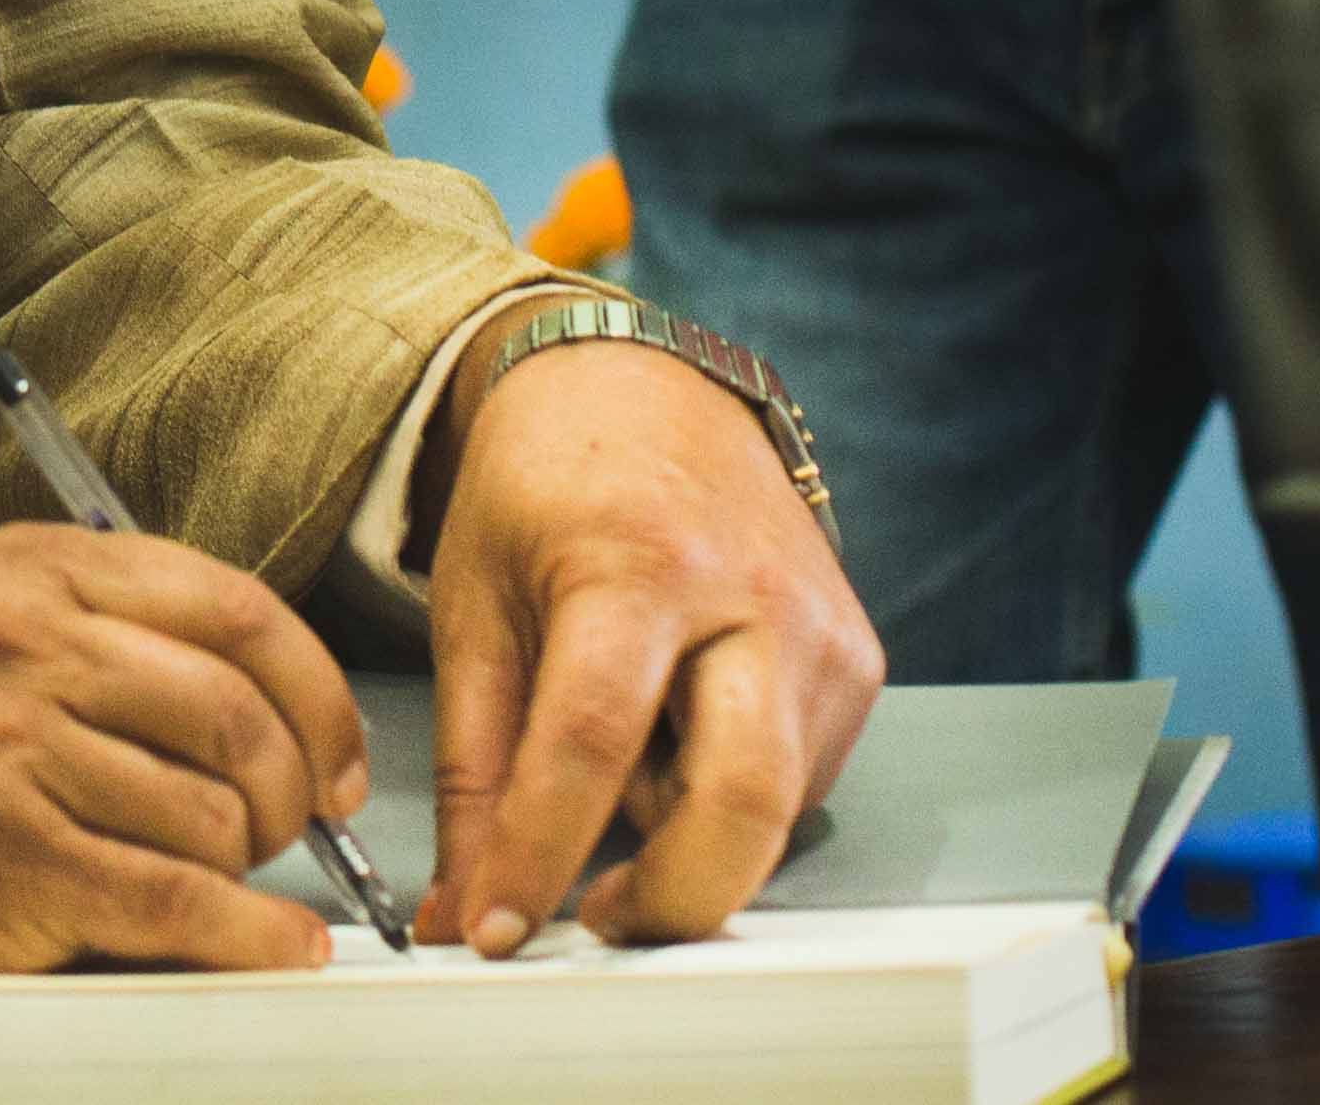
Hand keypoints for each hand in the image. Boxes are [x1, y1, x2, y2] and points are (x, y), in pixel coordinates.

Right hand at [0, 522, 368, 1064]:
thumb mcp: (19, 652)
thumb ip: (141, 646)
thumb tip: (308, 717)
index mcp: (33, 571)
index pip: (233, 607)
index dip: (317, 693)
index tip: (340, 756)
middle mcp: (14, 640)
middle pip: (235, 710)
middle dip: (294, 789)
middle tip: (290, 830)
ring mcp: (4, 745)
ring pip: (212, 810)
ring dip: (242, 866)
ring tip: (211, 879)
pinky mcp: (9, 853)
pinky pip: (177, 897)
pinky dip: (246, 935)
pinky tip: (270, 945)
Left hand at [415, 333, 880, 958]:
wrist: (645, 389)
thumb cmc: (543, 491)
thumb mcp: (473, 605)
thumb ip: (471, 766)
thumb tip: (461, 910)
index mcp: (636, 562)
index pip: (589, 742)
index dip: (538, 855)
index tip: (491, 931)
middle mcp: (754, 597)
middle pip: (738, 802)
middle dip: (670, 896)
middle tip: (596, 917)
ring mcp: (824, 632)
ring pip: (771, 808)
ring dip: (690, 833)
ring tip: (622, 759)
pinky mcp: (858, 661)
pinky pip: (797, 783)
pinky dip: (727, 795)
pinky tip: (680, 730)